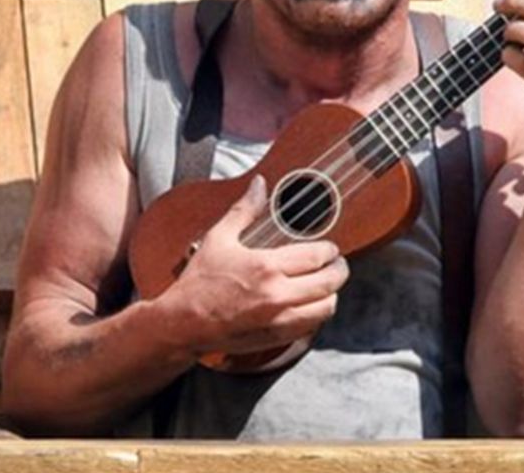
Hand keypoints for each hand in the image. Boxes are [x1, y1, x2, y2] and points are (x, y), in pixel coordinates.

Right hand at [156, 176, 348, 356]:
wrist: (184, 323)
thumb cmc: (199, 282)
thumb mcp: (218, 239)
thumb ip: (244, 210)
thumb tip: (259, 185)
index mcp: (266, 266)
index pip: (316, 256)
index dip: (330, 250)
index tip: (330, 248)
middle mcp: (278, 295)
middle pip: (329, 283)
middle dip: (339, 271)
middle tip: (337, 264)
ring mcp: (279, 319)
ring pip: (326, 308)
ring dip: (331, 295)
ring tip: (327, 286)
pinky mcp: (277, 338)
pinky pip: (311, 327)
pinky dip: (316, 314)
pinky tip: (309, 305)